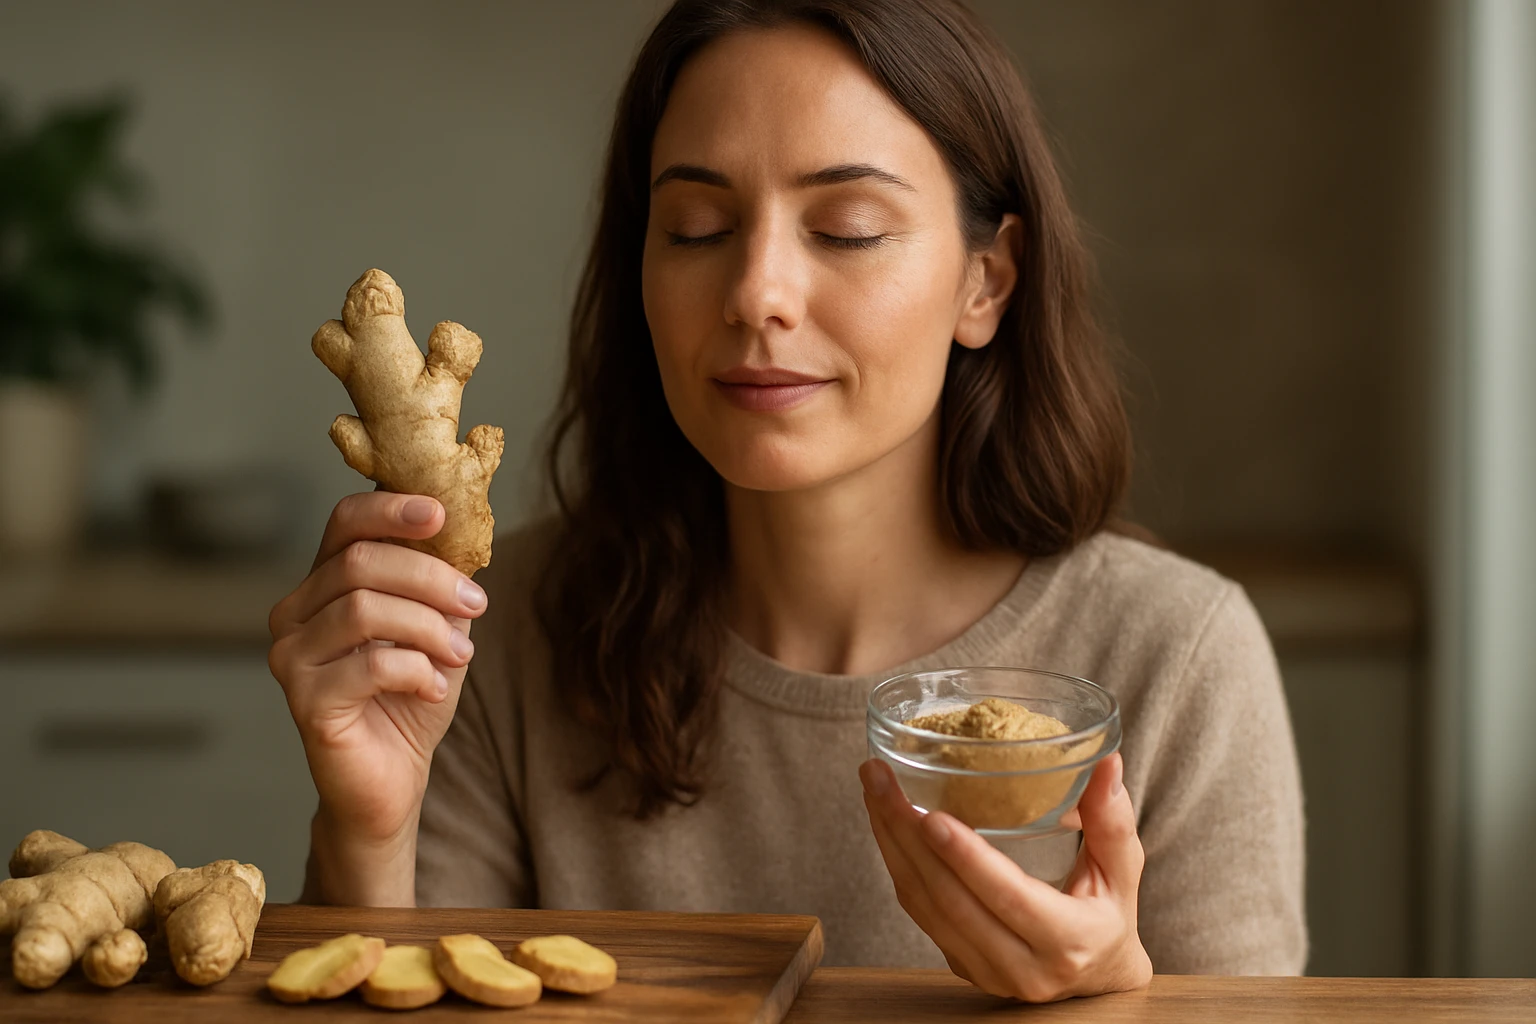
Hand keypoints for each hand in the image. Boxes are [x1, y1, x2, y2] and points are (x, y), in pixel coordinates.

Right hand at [268, 492, 487, 855]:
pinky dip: (417, 669)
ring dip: (429, 627)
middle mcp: (293, 614)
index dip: (391, 508)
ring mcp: (291, 657)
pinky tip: (434, 687)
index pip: (345, 521)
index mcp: (322, 585)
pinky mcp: (304, 700)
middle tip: (476, 604)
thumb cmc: (412, 696)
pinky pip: (369, 664)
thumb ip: (440, 582)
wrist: (392, 780)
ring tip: (461, 654)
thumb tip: (464, 532)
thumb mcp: (437, 626)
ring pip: (364, 609)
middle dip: (430, 577)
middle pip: (360, 562)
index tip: (440, 513)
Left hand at [859, 752, 1152, 1001]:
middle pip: (949, 899)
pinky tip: (886, 822)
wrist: (1096, 979)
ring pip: (923, 906)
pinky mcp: (960, 965)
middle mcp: (1021, 967)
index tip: (931, 816)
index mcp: (1067, 941)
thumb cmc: (1110, 914)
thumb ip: (1112, 820)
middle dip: (906, 835)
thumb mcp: (1123, 871)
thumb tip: (1105, 762)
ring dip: (890, 844)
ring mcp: (985, 971)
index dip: (967, 858)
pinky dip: (898, 864)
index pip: (1008, 897)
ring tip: (874, 789)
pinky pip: (918, 913)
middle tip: (879, 778)